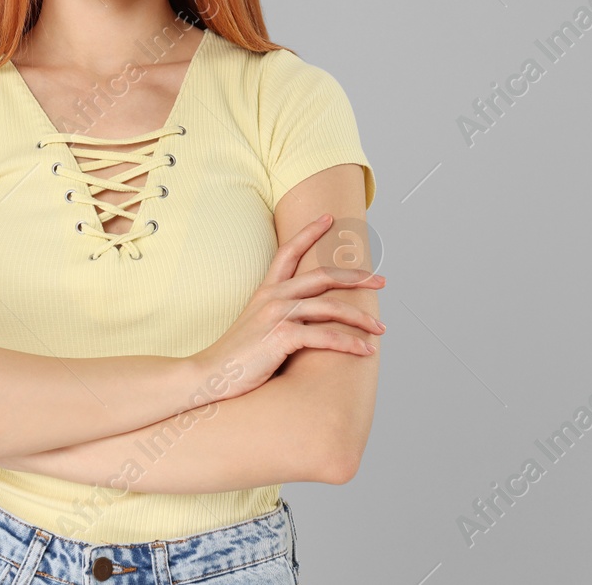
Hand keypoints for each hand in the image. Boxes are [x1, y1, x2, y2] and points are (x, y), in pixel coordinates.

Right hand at [187, 214, 383, 400]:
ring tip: (380, 328)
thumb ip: (280, 316)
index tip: (329, 217)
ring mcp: (277, 314)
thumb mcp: (257, 326)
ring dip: (361, 318)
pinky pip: (325, 337)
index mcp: (266, 291)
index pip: (289, 251)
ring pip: (331, 307)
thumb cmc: (237, 356)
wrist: (209, 374)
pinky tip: (364, 350)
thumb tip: (308, 320)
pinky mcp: (281, 336)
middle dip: (357, 276)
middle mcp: (273, 297)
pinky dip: (349, 344)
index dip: (309, 231)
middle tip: (381, 280)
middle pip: (323, 276)